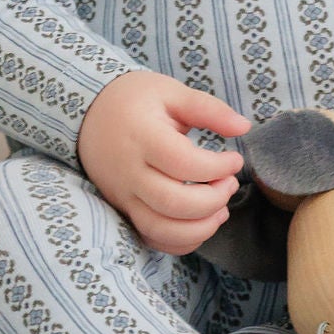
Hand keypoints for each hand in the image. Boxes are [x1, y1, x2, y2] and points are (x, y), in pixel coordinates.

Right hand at [78, 70, 249, 256]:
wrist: (89, 113)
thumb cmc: (134, 100)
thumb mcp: (171, 92)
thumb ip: (209, 109)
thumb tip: (244, 126)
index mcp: (142, 137)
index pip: (183, 163)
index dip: (217, 167)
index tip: (235, 159)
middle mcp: (129, 172)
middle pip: (174, 203)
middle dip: (213, 199)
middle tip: (230, 183)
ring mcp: (123, 196)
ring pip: (162, 230)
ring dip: (201, 227)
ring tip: (221, 208)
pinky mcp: (124, 210)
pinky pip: (152, 239)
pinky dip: (182, 241)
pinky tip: (201, 222)